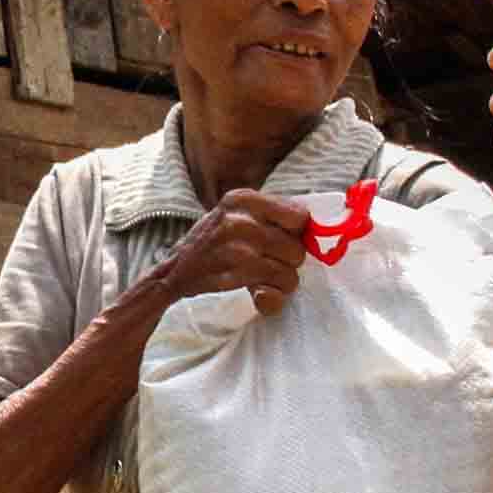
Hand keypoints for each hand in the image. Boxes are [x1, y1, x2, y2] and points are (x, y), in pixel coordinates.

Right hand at [155, 187, 314, 315]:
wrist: (176, 268)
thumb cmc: (214, 240)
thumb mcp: (236, 214)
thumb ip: (270, 215)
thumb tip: (316, 228)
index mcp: (243, 199)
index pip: (299, 216)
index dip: (297, 234)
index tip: (285, 241)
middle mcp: (241, 219)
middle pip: (297, 247)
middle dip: (289, 260)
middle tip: (270, 262)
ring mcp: (237, 247)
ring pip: (290, 270)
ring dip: (283, 279)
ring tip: (264, 276)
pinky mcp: (235, 274)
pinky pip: (276, 288)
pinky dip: (274, 294)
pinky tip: (258, 288)